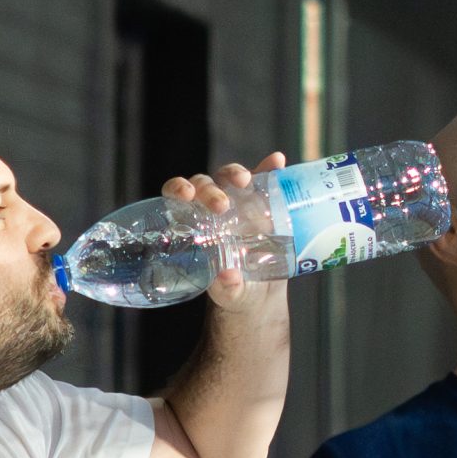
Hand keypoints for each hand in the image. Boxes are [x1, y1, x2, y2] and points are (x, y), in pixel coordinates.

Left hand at [160, 155, 287, 308]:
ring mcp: (240, 203)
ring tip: (246, 180)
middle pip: (205, 185)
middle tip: (222, 206)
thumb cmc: (233, 291)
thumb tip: (228, 278)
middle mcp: (214, 209)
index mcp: (195, 225)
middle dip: (211, 190)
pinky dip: (271, 169)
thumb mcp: (230, 294)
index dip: (178, 189)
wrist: (260, 295)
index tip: (186, 194)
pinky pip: (266, 181)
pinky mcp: (265, 204)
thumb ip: (227, 288)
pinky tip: (278, 162)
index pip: (178, 198)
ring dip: (237, 173)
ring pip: (232, 178)